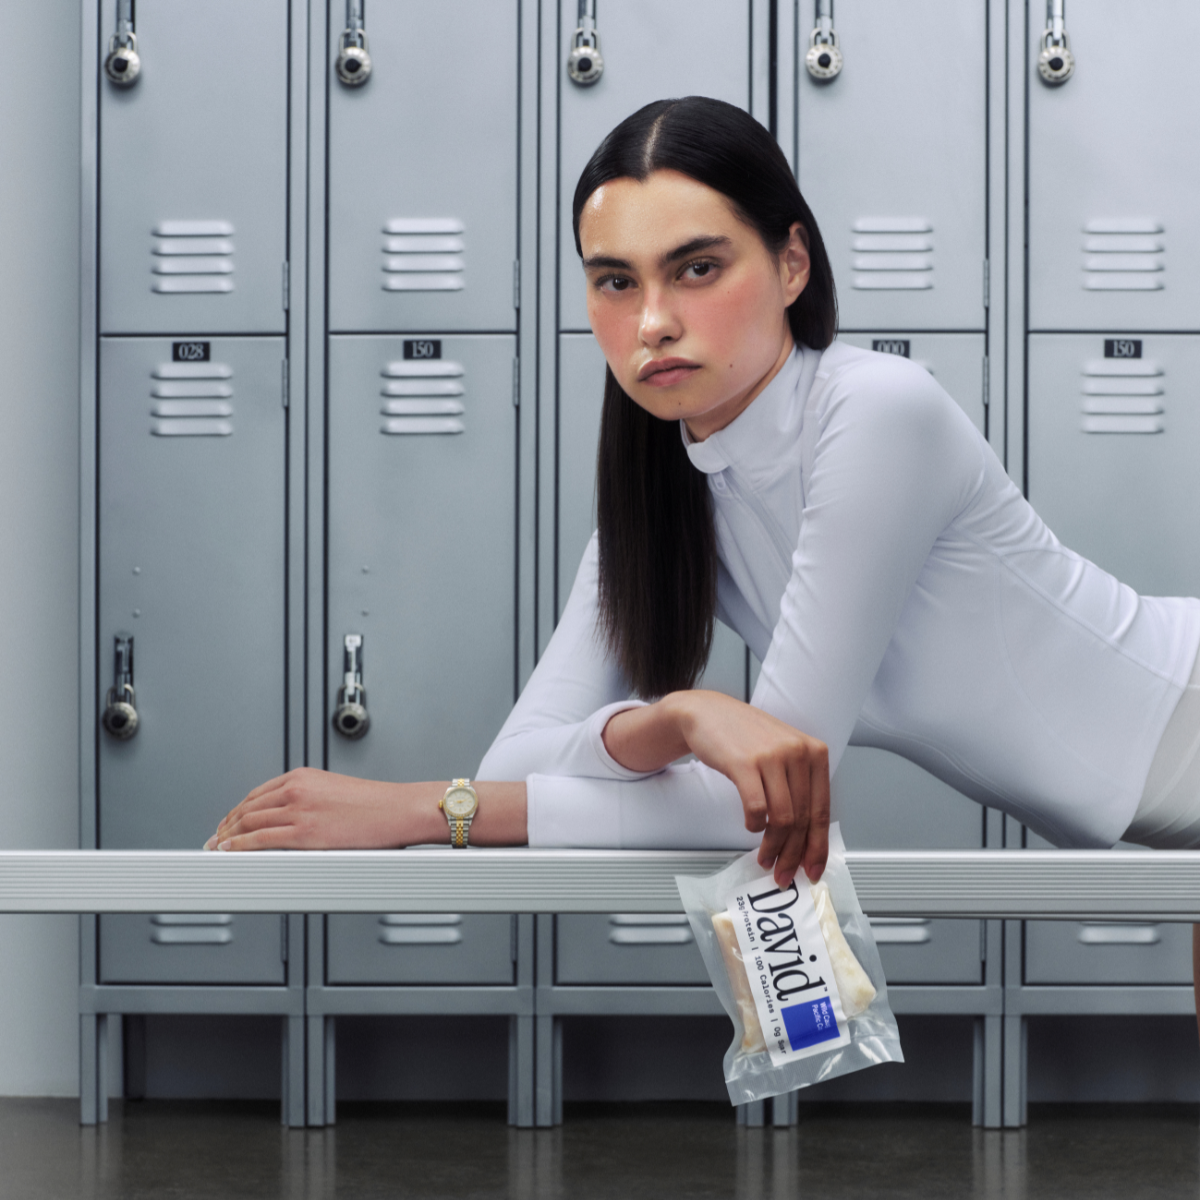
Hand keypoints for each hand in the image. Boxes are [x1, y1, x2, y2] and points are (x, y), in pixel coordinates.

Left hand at [204, 768, 440, 851]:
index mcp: (304, 776)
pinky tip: (231, 851)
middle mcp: (297, 789)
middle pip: (247, 808)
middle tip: (215, 838)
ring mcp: (299, 810)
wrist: (400, 809)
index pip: (257, 794)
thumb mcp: (336, 792)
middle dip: (226, 825)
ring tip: (218, 848)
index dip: (236, 811)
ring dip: (227, 837)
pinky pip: (261, 840)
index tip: (228, 823)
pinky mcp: (304, 832)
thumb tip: (293, 820)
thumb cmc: (378, 805)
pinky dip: (239, 846)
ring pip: (248, 823)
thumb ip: (310, 801)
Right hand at [675, 692, 828, 886]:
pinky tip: (751, 825)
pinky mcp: (746, 762)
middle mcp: (798, 752)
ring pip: (782, 818)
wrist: (708, 713)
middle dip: (793, 854)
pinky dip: (754, 825)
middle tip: (784, 872)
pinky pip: (757, 808)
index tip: (812, 868)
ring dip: (773, 846)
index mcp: (814, 752)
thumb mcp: (784, 753)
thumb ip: (798, 787)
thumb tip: (805, 838)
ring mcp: (772, 756)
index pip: (822, 810)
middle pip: (802, 818)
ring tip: (765, 857)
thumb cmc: (745, 736)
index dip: (817, 846)